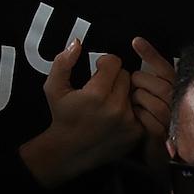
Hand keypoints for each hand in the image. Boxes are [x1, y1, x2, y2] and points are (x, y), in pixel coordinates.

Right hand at [22, 40, 141, 185]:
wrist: (71, 150)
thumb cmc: (62, 116)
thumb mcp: (53, 87)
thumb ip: (63, 62)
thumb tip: (77, 43)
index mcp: (96, 94)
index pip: (114, 62)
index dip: (104, 63)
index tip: (97, 70)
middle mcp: (116, 107)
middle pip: (126, 75)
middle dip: (114, 77)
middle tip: (102, 87)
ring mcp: (129, 121)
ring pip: (135, 91)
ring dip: (124, 92)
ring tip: (109, 101)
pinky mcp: (137, 131)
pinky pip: (141, 108)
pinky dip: (131, 108)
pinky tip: (116, 114)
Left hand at [128, 36, 174, 143]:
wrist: (149, 150)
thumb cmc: (145, 117)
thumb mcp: (143, 92)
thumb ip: (144, 74)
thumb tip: (136, 43)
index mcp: (173, 89)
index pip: (165, 69)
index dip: (151, 54)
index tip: (135, 42)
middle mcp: (178, 103)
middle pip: (160, 85)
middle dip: (141, 83)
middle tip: (132, 88)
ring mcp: (173, 120)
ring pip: (155, 103)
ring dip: (140, 101)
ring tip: (134, 104)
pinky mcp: (165, 136)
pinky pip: (150, 121)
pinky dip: (140, 117)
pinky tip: (137, 117)